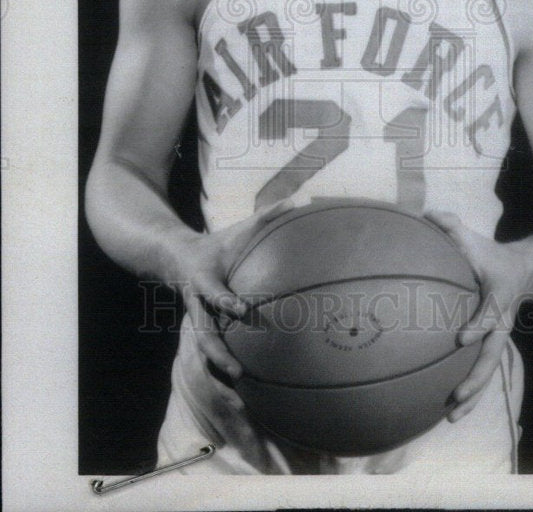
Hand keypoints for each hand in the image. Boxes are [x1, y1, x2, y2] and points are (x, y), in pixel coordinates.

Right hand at [170, 199, 295, 408]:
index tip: (240, 310)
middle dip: (216, 353)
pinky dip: (218, 369)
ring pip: (203, 349)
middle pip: (202, 333)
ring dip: (217, 367)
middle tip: (235, 371)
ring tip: (238, 386)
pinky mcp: (201, 328)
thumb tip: (299, 200)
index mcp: (203, 279)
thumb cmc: (218, 244)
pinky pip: (209, 350)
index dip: (225, 301)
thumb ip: (268, 216)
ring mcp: (197, 319)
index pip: (213, 292)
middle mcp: (197, 304)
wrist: (175, 257)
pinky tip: (238, 389)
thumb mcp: (239, 229)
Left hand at [425, 211, 529, 421]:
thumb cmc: (491, 255)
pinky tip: (449, 410)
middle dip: (475, 378)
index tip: (460, 338)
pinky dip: (471, 391)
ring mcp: (498, 337)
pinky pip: (482, 371)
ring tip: (451, 417)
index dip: (478, 325)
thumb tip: (428, 214)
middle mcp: (501, 323)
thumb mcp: (476, 239)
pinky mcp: (492, 345)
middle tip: (456, 396)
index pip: (489, 315)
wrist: (526, 270)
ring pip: (488, 372)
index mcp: (498, 297)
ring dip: (473, 395)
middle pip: (492, 356)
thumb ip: (452, 226)